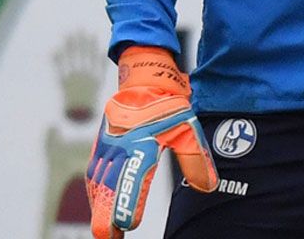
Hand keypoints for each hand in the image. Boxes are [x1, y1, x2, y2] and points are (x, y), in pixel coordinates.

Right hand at [84, 46, 217, 238]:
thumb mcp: (188, 129)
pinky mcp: (100, 149)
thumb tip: (209, 187)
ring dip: (100, 208)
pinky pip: (95, 177)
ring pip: (99, 185)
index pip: (132, 181)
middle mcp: (119, 150)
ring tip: (106, 233)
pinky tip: (101, 208)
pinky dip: (97, 195)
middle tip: (107, 237)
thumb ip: (196, 159)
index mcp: (141, 146)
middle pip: (109, 189)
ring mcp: (106, 150)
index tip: (129, 223)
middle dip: (106, 214)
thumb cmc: (168, 106)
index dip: (129, 204)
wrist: (144, 80)